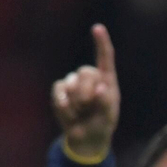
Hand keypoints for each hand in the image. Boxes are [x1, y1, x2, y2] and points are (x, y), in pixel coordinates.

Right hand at [52, 24, 120, 159]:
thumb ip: (106, 103)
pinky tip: (70, 114)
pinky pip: (59, 91)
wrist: (85, 138)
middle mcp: (91, 78)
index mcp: (107, 81)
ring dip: (76, 103)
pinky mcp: (60, 90)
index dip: (101, 43)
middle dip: (86, 92)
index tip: (97, 28)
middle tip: (88, 108)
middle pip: (85, 72)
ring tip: (81, 113)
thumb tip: (101, 87)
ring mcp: (74, 83)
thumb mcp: (108, 117)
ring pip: (71, 83)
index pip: (105, 59)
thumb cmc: (101, 125)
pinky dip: (64, 106)